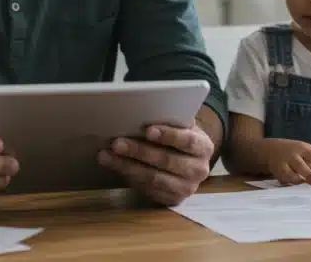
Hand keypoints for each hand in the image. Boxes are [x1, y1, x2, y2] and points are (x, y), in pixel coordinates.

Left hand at [98, 124, 213, 205]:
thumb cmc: (179, 136)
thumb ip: (170, 120)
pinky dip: (129, 177)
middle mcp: (199, 170)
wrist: (188, 161)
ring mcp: (187, 188)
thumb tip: (142, 111)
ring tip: (106, 156)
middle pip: (166, 161)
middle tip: (116, 143)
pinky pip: (148, 190)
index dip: (168, 135)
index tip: (147, 130)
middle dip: (138, 151)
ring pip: (153, 178)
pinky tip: (115, 167)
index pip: (188, 141)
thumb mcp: (181, 126)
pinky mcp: (172, 200)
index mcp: (204, 147)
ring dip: (127, 166)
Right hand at [263, 139, 310, 185]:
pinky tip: (296, 187)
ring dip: (300, 182)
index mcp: (303, 149)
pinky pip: (285, 181)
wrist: (271, 149)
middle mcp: (292, 156)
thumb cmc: (294, 151)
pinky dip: (291, 185)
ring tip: (306, 185)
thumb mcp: (304, 150)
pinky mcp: (277, 173)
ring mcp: (283, 164)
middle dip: (310, 176)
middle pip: (302, 167)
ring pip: (291, 176)